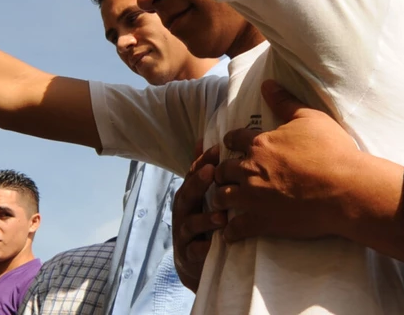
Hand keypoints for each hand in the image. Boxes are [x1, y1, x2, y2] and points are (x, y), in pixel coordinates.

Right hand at [171, 145, 226, 290]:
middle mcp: (183, 212)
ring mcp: (184, 234)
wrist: (193, 263)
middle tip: (212, 172)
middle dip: (198, 183)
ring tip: (221, 216)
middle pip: (187, 195)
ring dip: (204, 219)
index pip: (193, 174)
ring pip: (191, 224)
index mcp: (188, 195)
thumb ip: (202, 171)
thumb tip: (204, 140)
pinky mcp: (188, 256)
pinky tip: (215, 245)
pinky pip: (195, 251)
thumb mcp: (203, 197)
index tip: (217, 149)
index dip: (202, 162)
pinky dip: (203, 248)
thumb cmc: (203, 225)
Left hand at [210, 81, 395, 242]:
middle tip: (224, 176)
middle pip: (222, 170)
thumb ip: (285, 101)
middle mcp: (250, 169)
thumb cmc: (332, 151)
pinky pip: (235, 228)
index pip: (234, 139)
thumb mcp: (310, 117)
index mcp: (260, 144)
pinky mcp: (261, 222)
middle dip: (221, 172)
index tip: (230, 146)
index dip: (230, 142)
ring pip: (222, 197)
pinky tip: (229, 233)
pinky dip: (230, 231)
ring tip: (223, 202)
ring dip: (221, 198)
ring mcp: (252, 198)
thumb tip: (267, 83)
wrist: (345, 189)